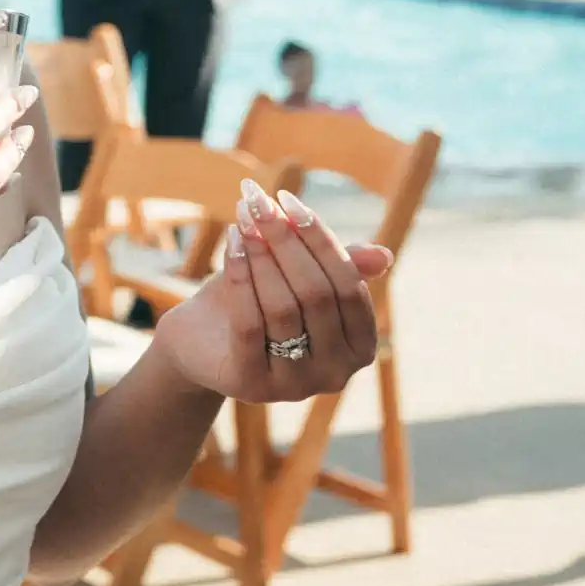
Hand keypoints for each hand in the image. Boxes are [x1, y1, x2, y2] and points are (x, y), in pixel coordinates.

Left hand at [150, 180, 387, 402]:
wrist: (200, 341)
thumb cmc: (258, 301)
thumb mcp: (299, 278)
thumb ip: (339, 266)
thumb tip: (384, 255)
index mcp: (360, 348)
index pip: (349, 287)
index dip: (321, 240)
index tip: (289, 200)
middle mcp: (335, 373)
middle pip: (316, 294)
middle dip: (286, 241)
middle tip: (259, 202)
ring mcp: (295, 385)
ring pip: (283, 308)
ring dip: (261, 254)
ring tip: (243, 218)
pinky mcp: (252, 384)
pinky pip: (249, 323)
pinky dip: (240, 275)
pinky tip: (232, 242)